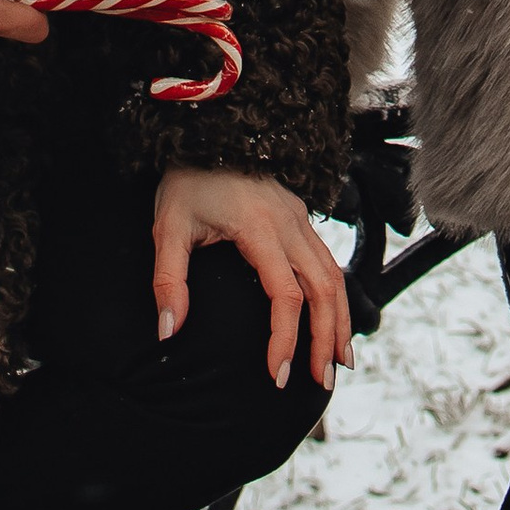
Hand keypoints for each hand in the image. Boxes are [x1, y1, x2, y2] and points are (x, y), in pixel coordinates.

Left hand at [151, 166, 352, 390]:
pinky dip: (337, 295)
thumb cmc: (188, 177)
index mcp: (260, 227)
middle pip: (324, 288)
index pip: (286, 294)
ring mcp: (299, 217)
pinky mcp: (299, 216)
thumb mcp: (169, 226)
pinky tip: (334, 319)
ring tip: (339, 362)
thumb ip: (168, 280)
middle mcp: (290, 222)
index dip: (285, 339)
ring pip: (334, 274)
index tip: (278, 376)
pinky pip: (328, 260)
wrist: (209, 127)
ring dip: (341, 319)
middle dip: (327, 338)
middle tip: (323, 383)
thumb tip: (168, 333)